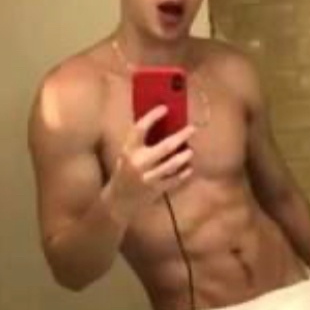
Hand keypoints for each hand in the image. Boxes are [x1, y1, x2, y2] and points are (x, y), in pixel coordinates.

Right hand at [104, 106, 195, 221]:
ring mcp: (148, 177)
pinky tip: (189, 168)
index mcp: (128, 150)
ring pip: (173, 164)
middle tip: (192, 128)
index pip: (140, 128)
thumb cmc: (124, 172)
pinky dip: (184, 173)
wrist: (117, 200)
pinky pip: (175, 179)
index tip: (165, 108)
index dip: (152, 117)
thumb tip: (161, 122)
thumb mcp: (126, 155)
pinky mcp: (157, 189)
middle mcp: (138, 162)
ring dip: (184, 156)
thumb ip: (140, 142)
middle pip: (165, 146)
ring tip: (190, 150)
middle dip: (181, 136)